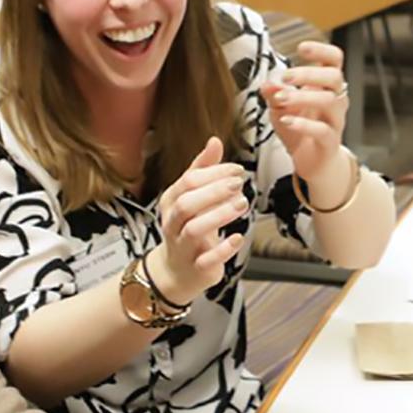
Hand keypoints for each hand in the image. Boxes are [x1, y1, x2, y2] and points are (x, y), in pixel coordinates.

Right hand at [149, 138, 247, 305]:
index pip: (188, 182)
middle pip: (186, 203)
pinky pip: (206, 259)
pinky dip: (223, 249)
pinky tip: (238, 238)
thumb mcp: (192, 197)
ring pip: (194, 229)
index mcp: (171, 201)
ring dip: (219, 215)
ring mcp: (182, 247)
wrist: (177, 271)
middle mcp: (172, 223)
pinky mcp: (196, 267)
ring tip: (242, 204)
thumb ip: (203, 170)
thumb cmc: (188, 227)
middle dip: (213, 191)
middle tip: (239, 183)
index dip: (214, 173)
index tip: (238, 170)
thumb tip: (214, 141)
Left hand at [265, 40, 350, 194]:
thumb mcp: (281, 108)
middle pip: (335, 77)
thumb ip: (274, 94)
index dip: (322, 50)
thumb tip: (267, 83)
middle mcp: (335, 100)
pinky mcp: (330, 142)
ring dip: (302, 97)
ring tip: (281, 100)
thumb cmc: (299, 130)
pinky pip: (323, 130)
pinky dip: (303, 124)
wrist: (311, 162)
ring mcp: (335, 121)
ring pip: (330, 101)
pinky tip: (286, 121)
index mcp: (326, 85)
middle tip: (286, 76)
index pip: (334, 59)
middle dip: (309, 73)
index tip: (301, 47)